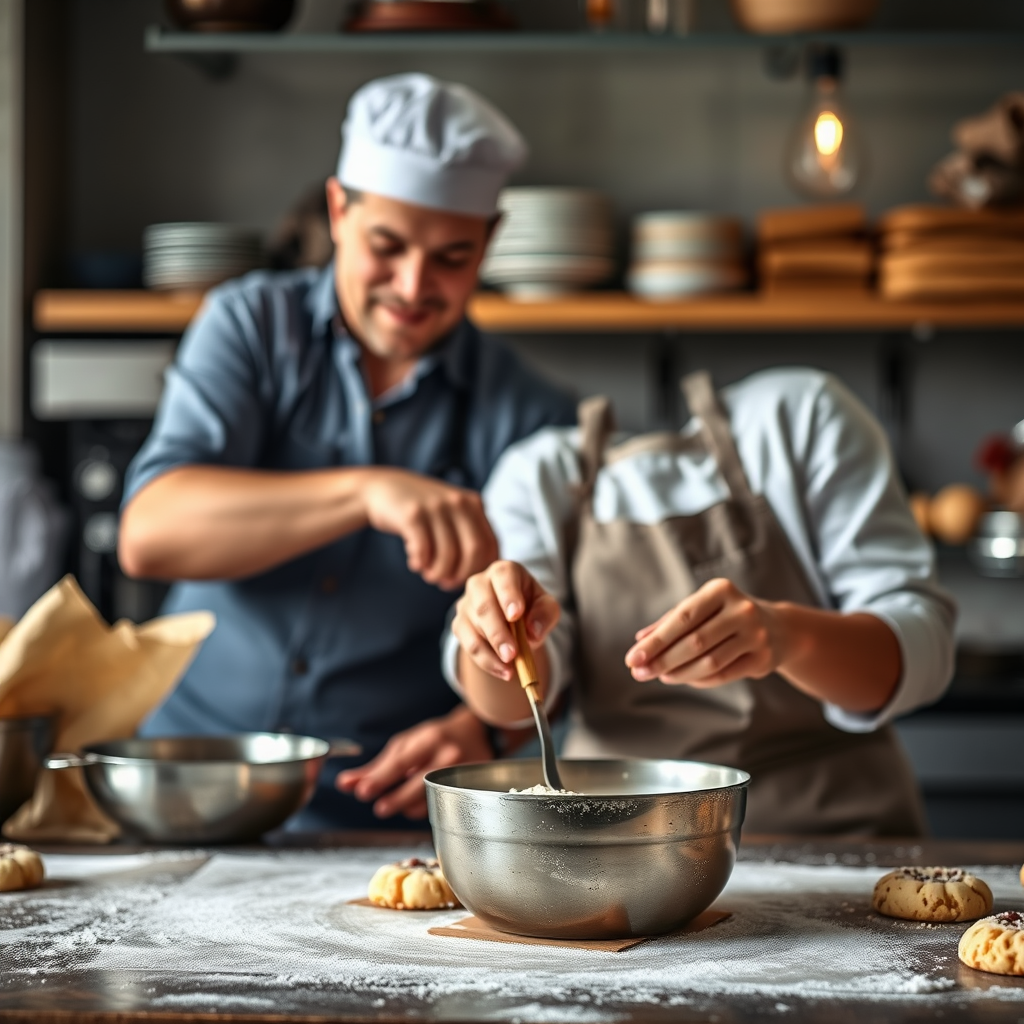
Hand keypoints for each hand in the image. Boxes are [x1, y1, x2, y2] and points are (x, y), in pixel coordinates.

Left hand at [335, 705, 493, 818]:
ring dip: (407, 806)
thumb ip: (377, 766)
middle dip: (396, 799)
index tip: (362, 791)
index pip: (402, 762)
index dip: (381, 779)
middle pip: (419, 784)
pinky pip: (440, 806)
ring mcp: (462, 773)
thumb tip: (345, 784)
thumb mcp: (406, 743)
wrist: (477, 733)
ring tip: (400, 799)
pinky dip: (423, 807)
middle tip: (380, 808)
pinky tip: (420, 799)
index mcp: (430, 739)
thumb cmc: (435, 738)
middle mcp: (449, 756)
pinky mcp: (470, 789)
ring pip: (428, 801)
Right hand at [361, 468, 497, 589]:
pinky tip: (415, 564)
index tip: (464, 580)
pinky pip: (423, 550)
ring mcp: (436, 506)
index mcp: (473, 504)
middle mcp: (458, 502)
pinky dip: (420, 564)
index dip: (479, 569)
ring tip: (429, 575)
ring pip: (447, 554)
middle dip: (461, 574)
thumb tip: (483, 574)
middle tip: (446, 583)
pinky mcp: (412, 514)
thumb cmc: (422, 511)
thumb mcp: (451, 514)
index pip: (490, 545)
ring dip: (437, 573)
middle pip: (473, 550)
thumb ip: (469, 534)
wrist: (382, 488)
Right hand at [452, 560, 560, 681]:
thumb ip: (545, 614)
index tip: (515, 615)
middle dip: (498, 632)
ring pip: (473, 628)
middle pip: (484, 606)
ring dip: (492, 651)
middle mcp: (480, 583)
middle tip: (512, 654)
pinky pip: (468, 645)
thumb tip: (533, 631)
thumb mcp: (547, 607)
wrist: (512, 620)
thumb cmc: (531, 607)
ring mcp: (466, 604)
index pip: (503, 577)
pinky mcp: (459, 624)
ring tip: (511, 669)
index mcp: (504, 572)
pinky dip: (486, 661)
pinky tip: (503, 671)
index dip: (508, 595)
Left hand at [624, 577, 783, 686]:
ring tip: (660, 676)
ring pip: (710, 661)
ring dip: (679, 672)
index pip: (682, 618)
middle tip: (639, 673)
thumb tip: (639, 641)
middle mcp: (741, 609)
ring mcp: (756, 634)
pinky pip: (724, 674)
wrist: (779, 628)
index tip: (632, 658)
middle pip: (695, 642)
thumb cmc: (727, 615)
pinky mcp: (762, 659)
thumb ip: (669, 622)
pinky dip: (699, 680)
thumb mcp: (701, 608)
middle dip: (662, 660)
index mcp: (720, 590)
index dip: (656, 641)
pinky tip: (682, 678)